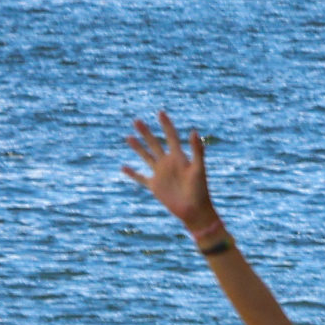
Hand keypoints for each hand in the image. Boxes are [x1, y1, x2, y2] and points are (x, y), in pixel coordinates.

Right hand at [122, 113, 219, 236]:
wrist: (195, 211)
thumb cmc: (200, 190)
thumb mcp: (198, 168)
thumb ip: (197, 150)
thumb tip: (194, 131)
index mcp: (179, 157)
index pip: (171, 137)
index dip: (166, 125)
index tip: (160, 112)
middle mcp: (168, 163)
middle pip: (155, 144)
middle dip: (146, 133)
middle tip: (136, 120)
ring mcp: (160, 174)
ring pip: (146, 157)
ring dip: (138, 147)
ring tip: (128, 137)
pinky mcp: (155, 186)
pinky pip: (141, 178)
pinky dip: (132, 173)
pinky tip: (123, 167)